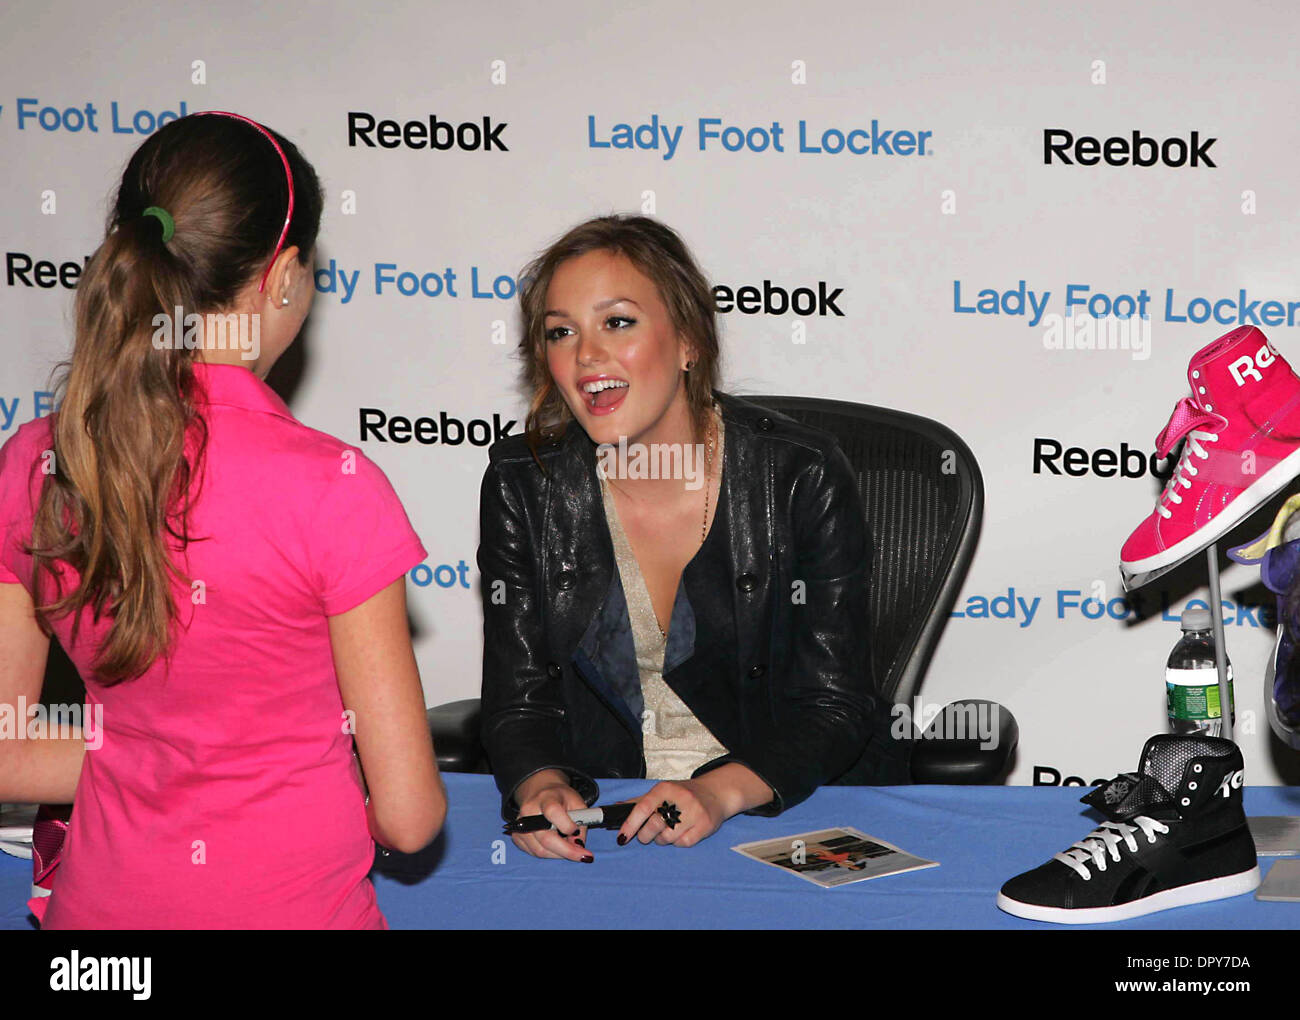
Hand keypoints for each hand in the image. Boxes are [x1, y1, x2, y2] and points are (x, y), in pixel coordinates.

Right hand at [511, 770, 592, 861]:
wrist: (540, 793)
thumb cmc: (561, 798)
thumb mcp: (578, 803)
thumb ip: (581, 822)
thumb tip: (578, 846)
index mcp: (546, 798)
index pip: (553, 812)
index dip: (567, 826)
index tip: (578, 832)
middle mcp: (529, 811)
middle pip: (546, 838)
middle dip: (567, 851)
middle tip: (583, 856)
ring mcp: (520, 825)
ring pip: (540, 850)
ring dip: (559, 854)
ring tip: (569, 847)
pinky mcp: (516, 836)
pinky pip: (534, 853)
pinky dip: (549, 853)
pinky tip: (557, 846)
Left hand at [615, 779, 729, 848]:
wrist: (715, 793)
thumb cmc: (683, 794)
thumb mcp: (662, 792)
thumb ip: (639, 802)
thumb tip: (616, 808)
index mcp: (665, 788)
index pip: (643, 807)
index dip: (630, 823)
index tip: (622, 837)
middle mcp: (681, 798)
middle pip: (654, 825)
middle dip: (645, 835)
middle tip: (646, 835)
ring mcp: (695, 812)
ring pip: (668, 837)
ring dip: (662, 840)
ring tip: (666, 831)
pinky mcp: (705, 825)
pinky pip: (683, 843)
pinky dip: (678, 842)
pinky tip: (681, 833)